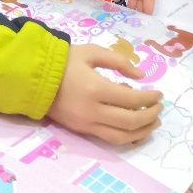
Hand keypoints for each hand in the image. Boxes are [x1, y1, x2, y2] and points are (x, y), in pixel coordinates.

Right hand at [48, 44, 162, 144]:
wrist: (33, 77)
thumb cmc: (64, 61)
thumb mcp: (92, 52)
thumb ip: (119, 61)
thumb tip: (141, 76)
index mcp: (96, 88)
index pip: (132, 99)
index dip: (150, 98)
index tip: (159, 94)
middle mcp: (92, 111)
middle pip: (131, 122)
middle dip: (150, 116)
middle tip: (159, 108)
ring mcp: (86, 124)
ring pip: (122, 137)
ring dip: (142, 131)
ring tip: (153, 122)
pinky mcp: (81, 131)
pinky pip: (109, 140)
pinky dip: (127, 138)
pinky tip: (136, 130)